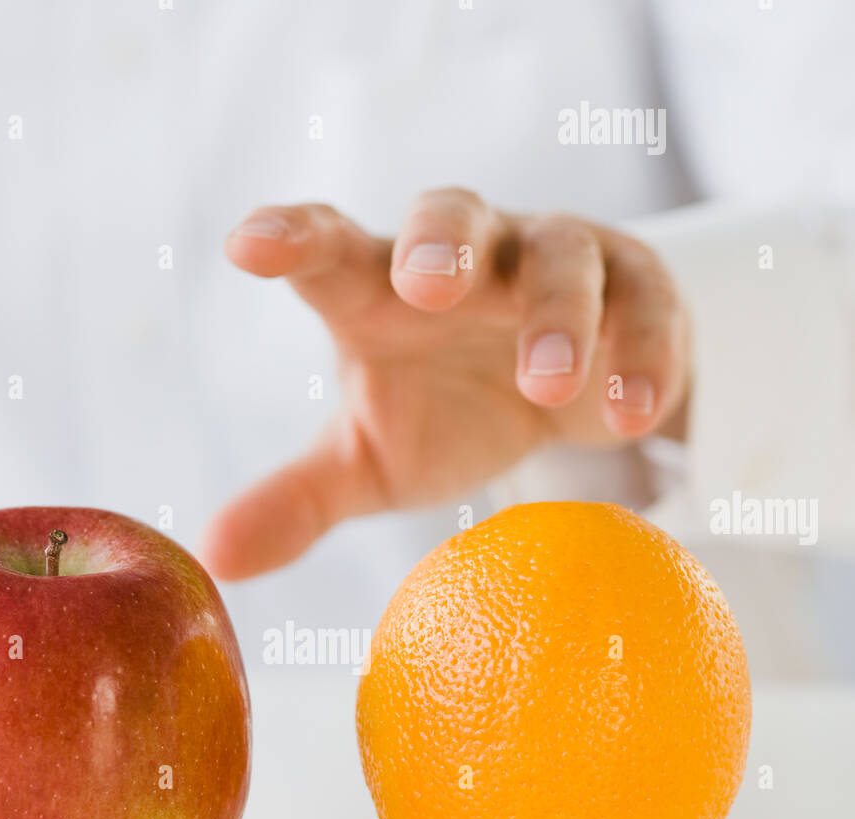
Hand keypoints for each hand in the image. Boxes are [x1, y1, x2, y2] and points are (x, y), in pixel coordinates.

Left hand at [204, 190, 690, 578]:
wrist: (568, 399)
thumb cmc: (448, 411)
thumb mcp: (371, 460)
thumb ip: (297, 500)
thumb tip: (215, 557)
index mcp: (381, 291)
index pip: (330, 251)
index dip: (293, 237)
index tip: (247, 246)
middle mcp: (466, 262)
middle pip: (451, 218)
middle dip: (440, 242)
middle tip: (427, 283)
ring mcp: (553, 264)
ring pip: (560, 257)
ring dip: (554, 314)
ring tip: (548, 386)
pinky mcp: (636, 290)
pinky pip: (646, 303)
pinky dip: (642, 353)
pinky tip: (632, 413)